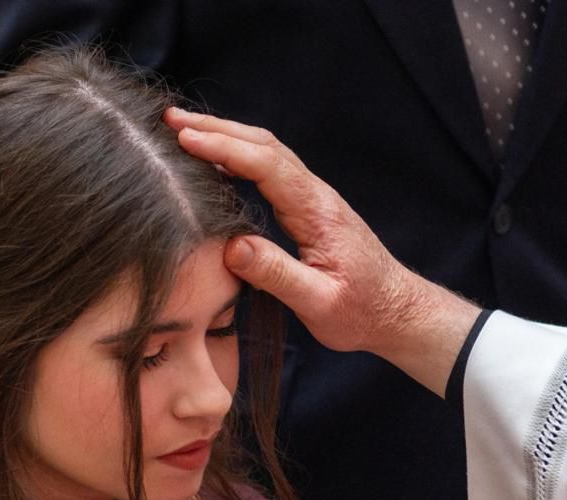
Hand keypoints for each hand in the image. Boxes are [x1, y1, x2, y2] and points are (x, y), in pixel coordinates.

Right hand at [164, 107, 480, 395]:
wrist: (397, 311)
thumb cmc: (362, 311)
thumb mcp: (319, 303)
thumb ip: (278, 275)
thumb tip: (233, 247)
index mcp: (316, 211)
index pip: (266, 165)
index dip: (224, 149)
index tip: (185, 140)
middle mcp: (315, 195)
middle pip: (264, 145)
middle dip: (216, 128)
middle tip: (169, 120)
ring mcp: (313, 198)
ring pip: (267, 152)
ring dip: (225, 136)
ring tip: (182, 131)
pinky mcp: (309, 207)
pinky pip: (270, 169)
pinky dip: (238, 156)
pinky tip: (215, 162)